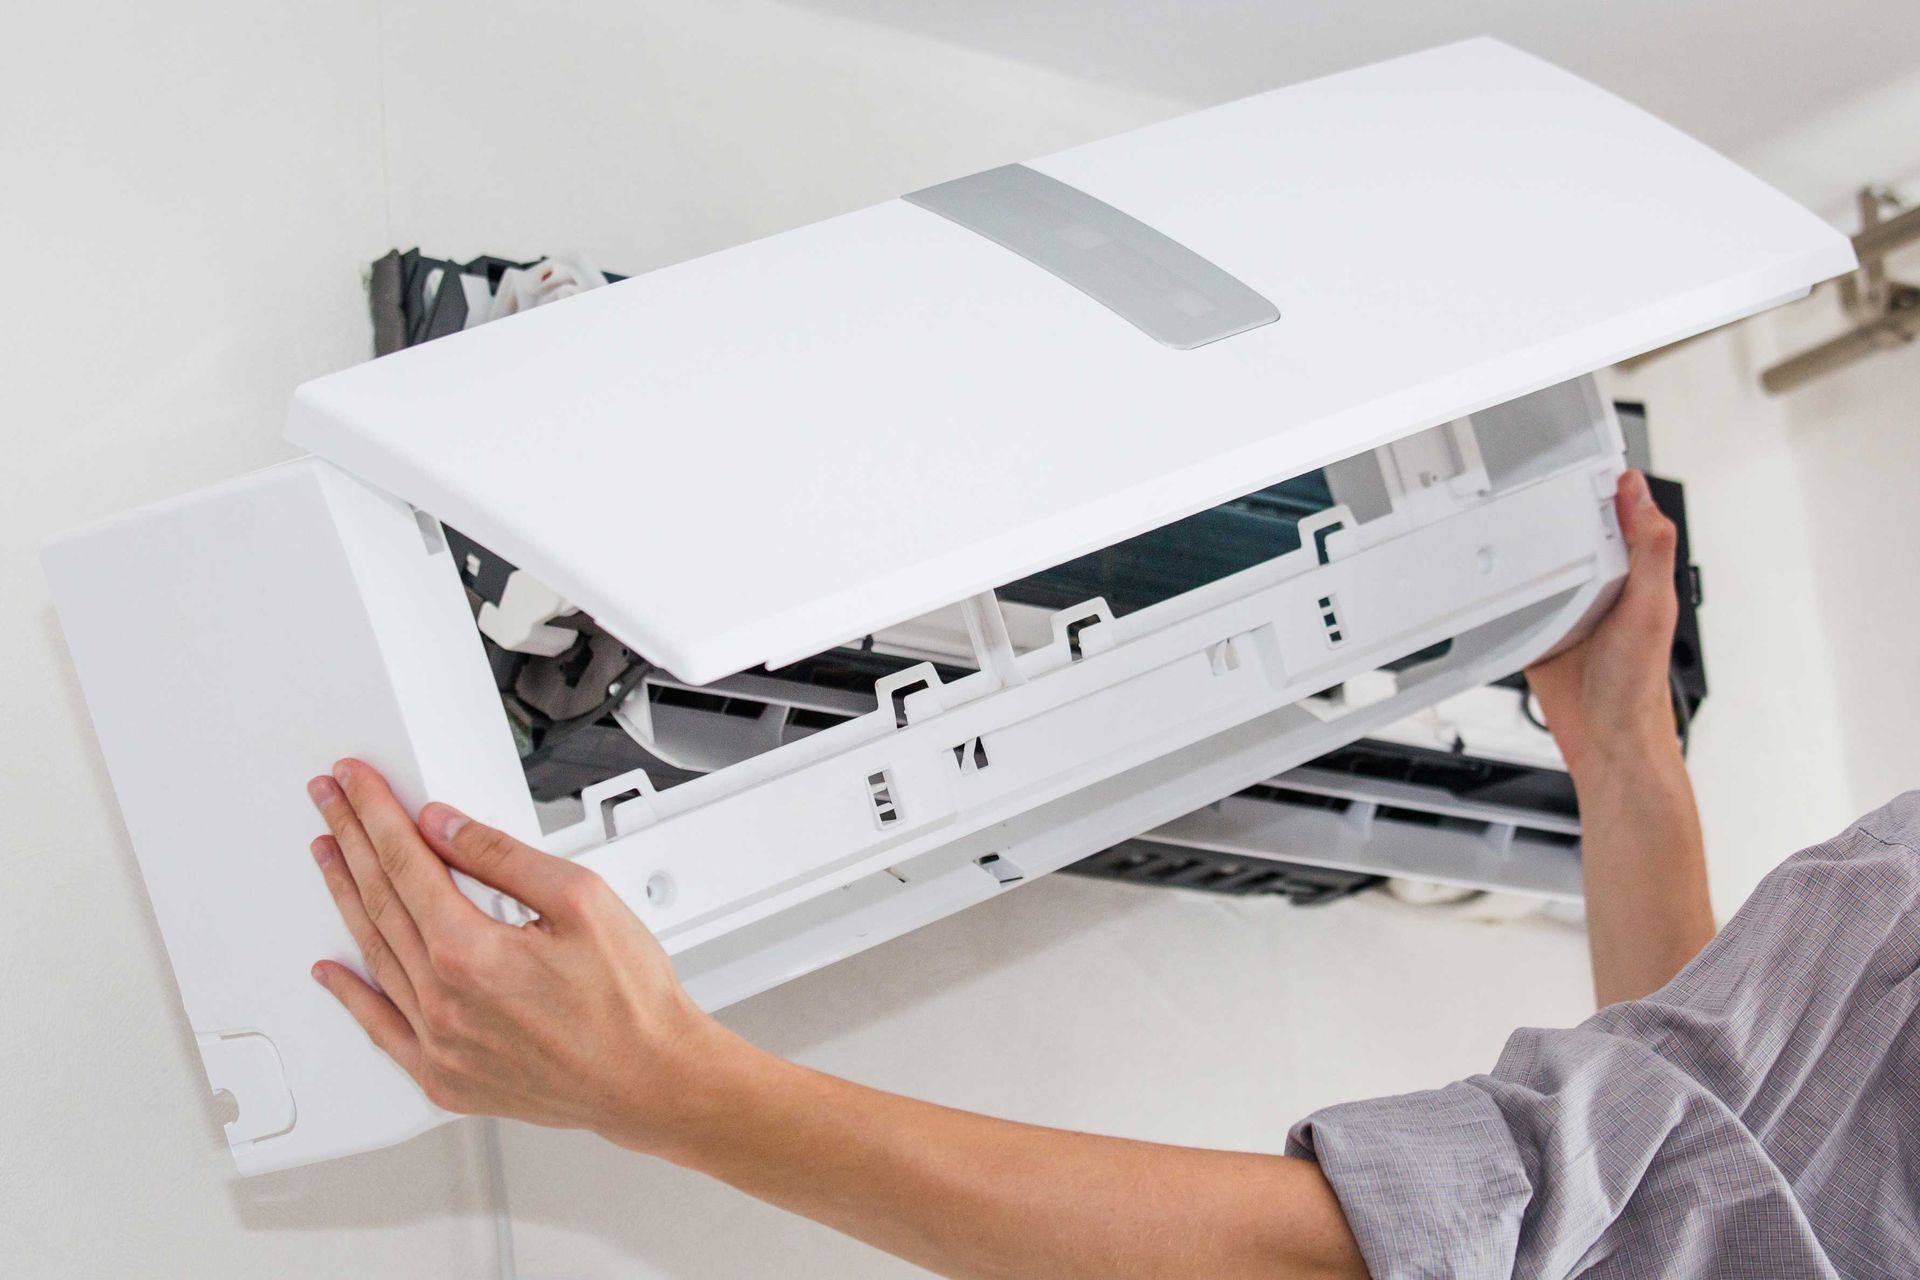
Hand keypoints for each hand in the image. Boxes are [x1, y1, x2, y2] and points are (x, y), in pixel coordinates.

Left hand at [305, 760, 729, 1154]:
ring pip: (376, 956)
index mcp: (471, 954)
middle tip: (331, 801)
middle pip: (381, 901)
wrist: (651, 1079)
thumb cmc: (629, 1001)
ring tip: (331, 856)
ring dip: (348, 899)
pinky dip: (352, 995)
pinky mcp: (444, 1077)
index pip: (405, 863)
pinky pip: (382, 1029)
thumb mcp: (580, 899)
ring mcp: (438, 1045)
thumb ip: (502, 857)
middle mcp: (443, 1003)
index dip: (376, 814)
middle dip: (352, 841)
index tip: (355, 783)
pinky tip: (331, 970)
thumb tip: (444, 827)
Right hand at [1525, 470, 1680, 776]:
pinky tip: (1487, 582)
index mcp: (1631, 572)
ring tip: (1496, 527)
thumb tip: (1638, 493)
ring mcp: (1563, 608)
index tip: (1575, 460)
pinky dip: (1498, 593)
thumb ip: (1649, 548)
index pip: (1615, 515)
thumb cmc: (1639, 685)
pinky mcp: (1534, 631)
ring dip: (1517, 552)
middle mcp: (1597, 586)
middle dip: (1545, 514)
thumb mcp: (1651, 607)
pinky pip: (1510, 603)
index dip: (1598, 487)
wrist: (1606, 741)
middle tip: (1519, 490)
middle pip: (1565, 535)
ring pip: (1535, 565)